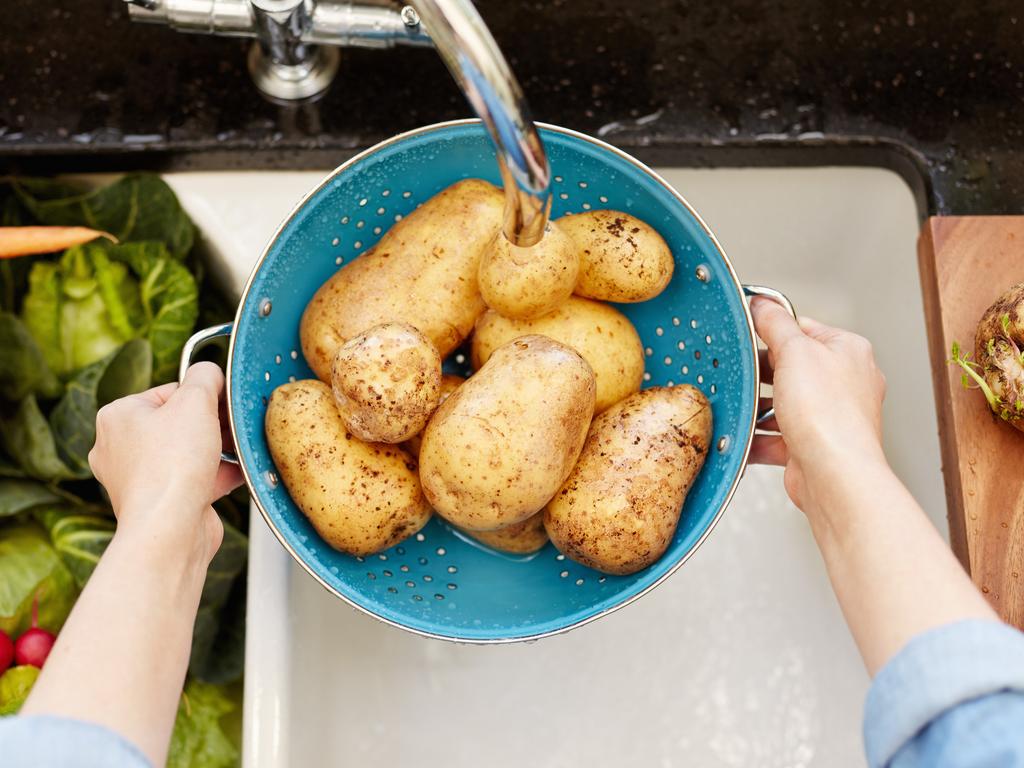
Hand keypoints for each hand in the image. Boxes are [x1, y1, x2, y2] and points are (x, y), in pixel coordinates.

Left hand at [89, 362, 242, 565]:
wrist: (170, 529)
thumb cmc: (172, 466)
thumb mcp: (196, 401)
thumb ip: (206, 376)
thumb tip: (210, 372)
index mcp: (118, 416)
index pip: (169, 391)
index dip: (202, 396)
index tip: (223, 404)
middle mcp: (120, 447)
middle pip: (178, 423)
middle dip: (212, 425)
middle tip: (232, 427)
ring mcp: (138, 478)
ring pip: (187, 453)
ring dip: (217, 450)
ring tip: (237, 451)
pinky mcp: (159, 502)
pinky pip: (193, 479)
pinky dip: (216, 475)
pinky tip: (238, 472)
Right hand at [749, 297, 887, 519]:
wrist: (834, 473)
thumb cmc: (828, 414)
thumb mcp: (795, 351)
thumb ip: (775, 323)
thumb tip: (763, 303)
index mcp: (849, 351)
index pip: (805, 328)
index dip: (774, 330)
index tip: (749, 332)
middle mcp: (845, 383)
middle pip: (792, 367)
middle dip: (763, 374)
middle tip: (742, 372)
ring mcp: (829, 416)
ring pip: (783, 403)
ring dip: (759, 407)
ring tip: (742, 405)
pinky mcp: (812, 446)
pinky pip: (777, 436)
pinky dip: (758, 436)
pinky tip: (742, 435)